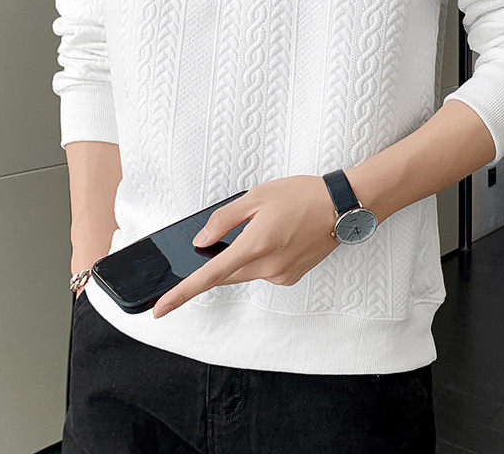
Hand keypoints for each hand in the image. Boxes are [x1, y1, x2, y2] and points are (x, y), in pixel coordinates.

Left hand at [152, 175, 338, 317]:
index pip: (209, 275)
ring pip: (245, 272)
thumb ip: (224, 219)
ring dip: (243, 255)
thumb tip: (201, 240)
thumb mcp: (257, 196)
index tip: (160, 308)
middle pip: (227, 273)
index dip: (182, 293)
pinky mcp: (291, 276)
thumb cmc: (302, 195)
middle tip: (235, 231)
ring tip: (267, 223)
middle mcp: (267, 267)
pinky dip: (261, 256)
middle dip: (219, 259)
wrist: (342, 207)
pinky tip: (278, 234)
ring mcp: (281, 275)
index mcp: (254, 246)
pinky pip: (264, 271)